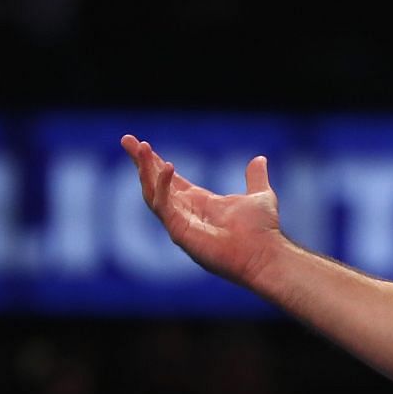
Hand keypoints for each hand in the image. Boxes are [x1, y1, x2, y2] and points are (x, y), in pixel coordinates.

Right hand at [119, 136, 284, 286]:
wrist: (265, 254)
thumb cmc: (262, 231)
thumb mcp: (259, 196)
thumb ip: (255, 178)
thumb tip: (259, 159)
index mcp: (199, 202)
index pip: (170, 179)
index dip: (156, 162)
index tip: (142, 143)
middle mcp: (185, 211)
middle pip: (155, 183)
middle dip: (141, 162)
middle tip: (127, 139)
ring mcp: (180, 222)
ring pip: (152, 193)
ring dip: (145, 171)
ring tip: (142, 148)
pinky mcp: (179, 231)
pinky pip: (164, 205)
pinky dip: (162, 186)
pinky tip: (167, 167)